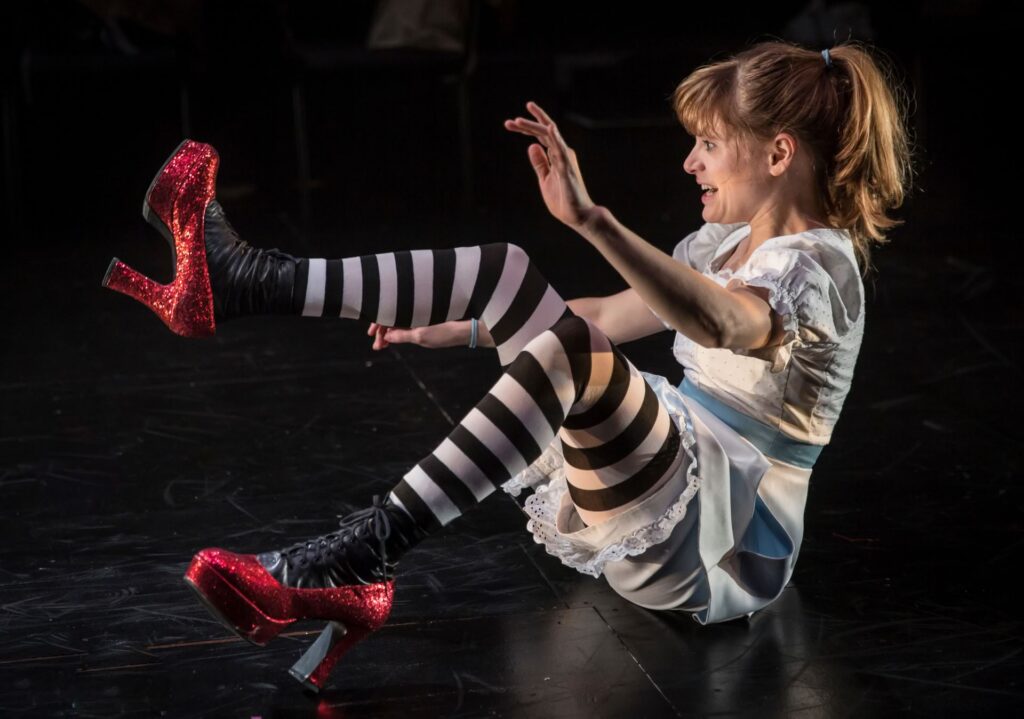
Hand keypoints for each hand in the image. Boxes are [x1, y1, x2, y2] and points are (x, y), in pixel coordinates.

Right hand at [367, 320, 486, 349]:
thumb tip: (387, 336)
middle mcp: (412, 308)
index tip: (372, 336)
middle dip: (381, 330)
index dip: (377, 324)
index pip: (387, 312)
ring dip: (388, 332)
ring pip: (397, 320)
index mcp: (410, 308)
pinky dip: (398, 331)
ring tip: (383, 345)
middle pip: (390, 316)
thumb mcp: (420, 337)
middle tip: (377, 346)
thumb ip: (401, 335)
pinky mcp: (423, 319)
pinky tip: (394, 338)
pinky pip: (405, 323)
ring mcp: (418, 314)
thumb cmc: (445, 332)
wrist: (465, 330)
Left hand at [504, 101, 595, 228]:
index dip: (527, 128)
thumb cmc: (563, 199)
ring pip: (550, 137)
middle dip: (527, 124)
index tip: (510, 123)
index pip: (541, 135)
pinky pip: (561, 151)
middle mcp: (562, 153)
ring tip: (519, 120)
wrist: (578, 215)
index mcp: (556, 155)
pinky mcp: (567, 169)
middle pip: (544, 132)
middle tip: (509, 122)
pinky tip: (550, 127)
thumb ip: (540, 163)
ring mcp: (565, 160)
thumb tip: (532, 146)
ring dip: (535, 127)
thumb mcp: (545, 179)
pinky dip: (556, 138)